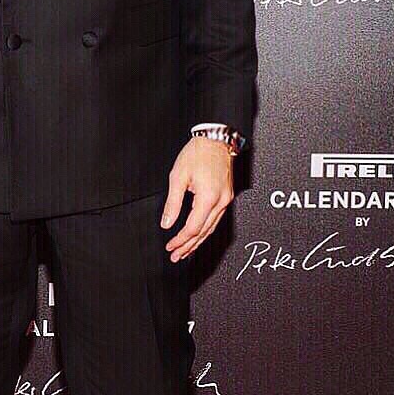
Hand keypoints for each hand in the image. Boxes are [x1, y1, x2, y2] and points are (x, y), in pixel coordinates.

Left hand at [161, 137, 234, 261]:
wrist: (215, 139)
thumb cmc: (197, 153)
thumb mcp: (178, 176)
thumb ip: (173, 203)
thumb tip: (167, 223)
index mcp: (208, 198)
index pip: (193, 228)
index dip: (180, 240)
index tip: (170, 246)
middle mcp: (221, 202)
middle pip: (204, 232)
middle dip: (189, 246)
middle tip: (176, 255)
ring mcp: (226, 200)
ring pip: (211, 228)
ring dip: (198, 241)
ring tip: (185, 250)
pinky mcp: (226, 196)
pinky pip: (215, 219)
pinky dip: (205, 229)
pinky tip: (198, 234)